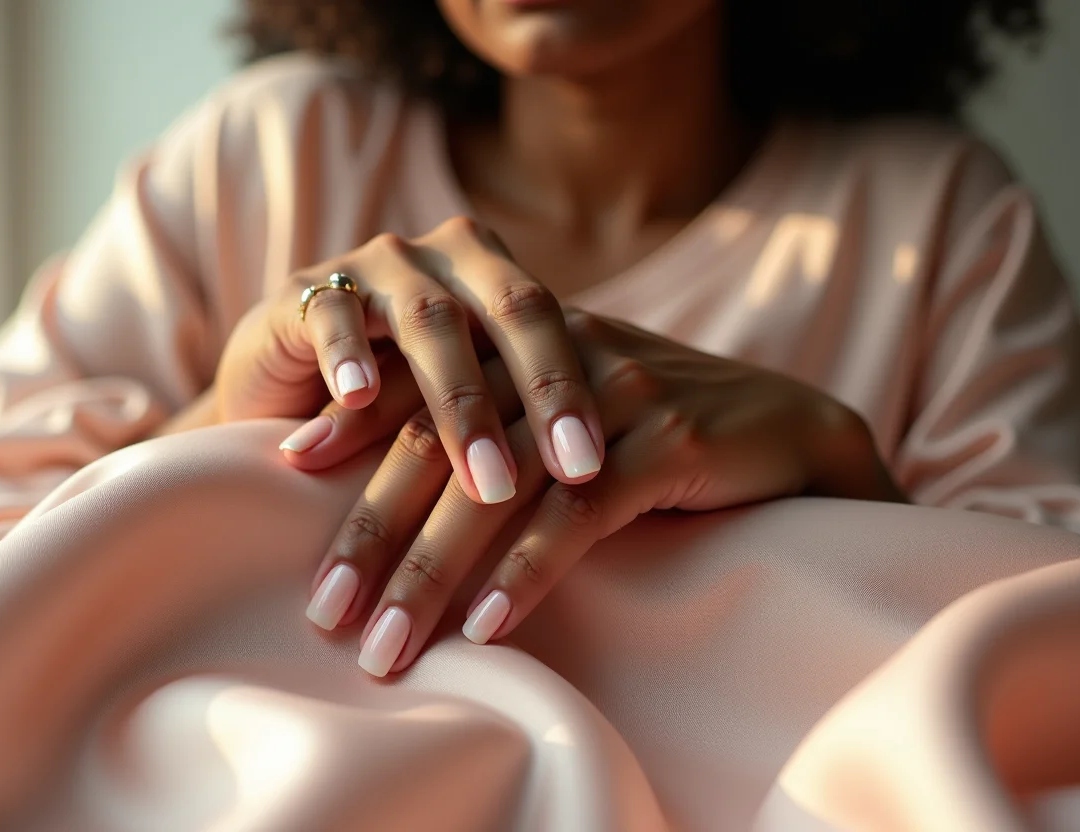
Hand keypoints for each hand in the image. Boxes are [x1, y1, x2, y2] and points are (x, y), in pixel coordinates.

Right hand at [216, 216, 604, 504]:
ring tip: (487, 480)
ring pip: (429, 321)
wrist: (279, 387)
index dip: (575, 393)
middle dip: (544, 394)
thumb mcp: (465, 412)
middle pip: (510, 312)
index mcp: (496, 277)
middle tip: (574, 473)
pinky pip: (330, 314)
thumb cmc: (392, 412)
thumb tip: (613, 500)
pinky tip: (358, 399)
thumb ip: (524, 429)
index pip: (554, 325)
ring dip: (459, 403)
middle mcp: (445, 258)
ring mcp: (376, 267)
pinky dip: (346, 354)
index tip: (598, 471)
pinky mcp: (303, 290)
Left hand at [288, 311, 905, 676]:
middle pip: (440, 445)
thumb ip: (512, 430)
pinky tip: (484, 625)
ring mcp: (613, 397)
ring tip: (384, 647)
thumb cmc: (672, 437)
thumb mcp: (579, 419)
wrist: (797, 428)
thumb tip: (432, 486)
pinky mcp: (667, 440)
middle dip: (373, 532)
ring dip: (433, 573)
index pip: (422, 388)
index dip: (352, 427)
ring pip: (498, 488)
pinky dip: (526, 573)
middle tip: (320, 610)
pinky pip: (578, 515)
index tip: (282, 474)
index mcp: (527, 346)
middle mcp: (558, 359)